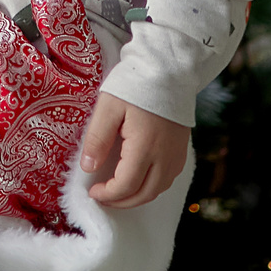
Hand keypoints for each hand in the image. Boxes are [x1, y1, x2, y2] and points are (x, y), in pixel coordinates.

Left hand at [78, 94, 189, 208]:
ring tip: (118, 190)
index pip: (126, 186)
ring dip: (137, 196)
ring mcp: (176, 155)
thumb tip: (88, 167)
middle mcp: (165, 157)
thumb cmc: (135, 85)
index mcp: (145, 148)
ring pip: (158, 190)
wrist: (169, 69)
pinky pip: (167, 179)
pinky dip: (151, 186)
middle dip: (121, 202)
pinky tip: (138, 178)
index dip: (107, 194)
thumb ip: (97, 139)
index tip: (92, 190)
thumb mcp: (108, 108)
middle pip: (144, 194)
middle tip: (103, 197)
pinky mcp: (182, 150)